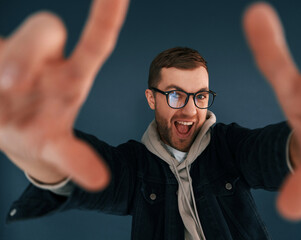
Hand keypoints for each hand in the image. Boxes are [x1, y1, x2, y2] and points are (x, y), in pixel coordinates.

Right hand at [0, 0, 128, 190]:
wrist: (10, 130)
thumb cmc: (41, 129)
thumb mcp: (58, 148)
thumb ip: (77, 160)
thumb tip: (99, 181)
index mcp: (71, 77)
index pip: (96, 41)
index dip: (107, 15)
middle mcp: (44, 60)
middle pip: (45, 30)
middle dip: (28, 52)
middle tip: (11, 84)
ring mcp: (12, 58)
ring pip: (8, 44)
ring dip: (5, 64)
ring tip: (1, 94)